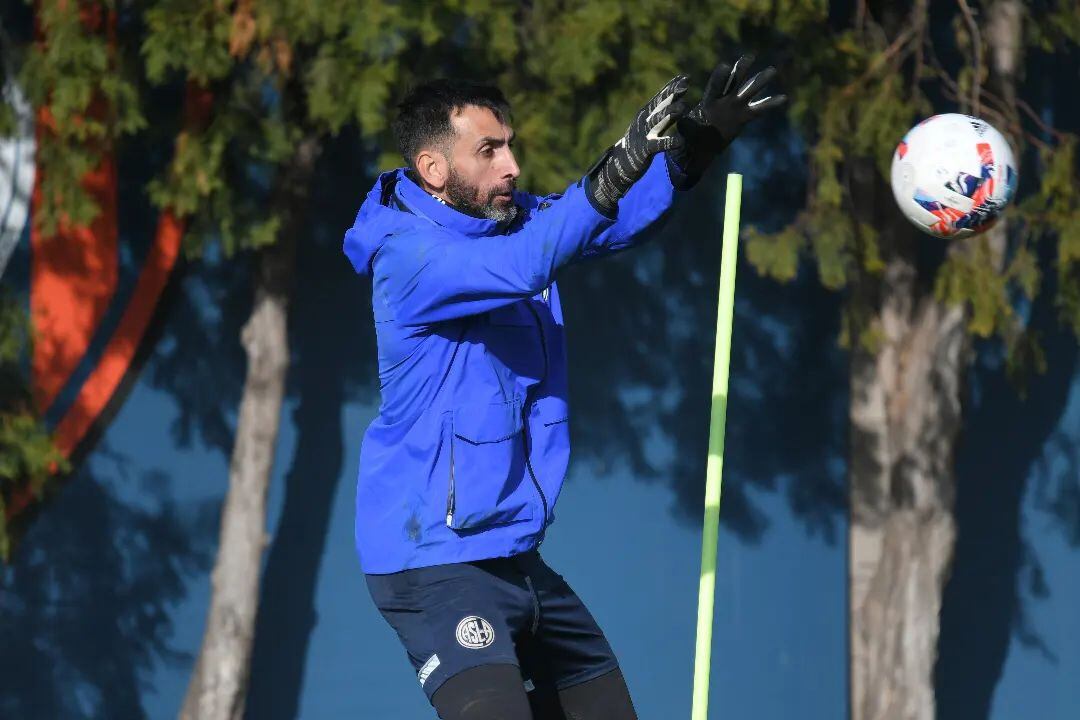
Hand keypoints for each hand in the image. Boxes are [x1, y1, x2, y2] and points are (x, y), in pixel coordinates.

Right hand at [587, 75, 689, 212]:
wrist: (620, 164)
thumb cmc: (640, 143)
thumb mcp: (651, 126)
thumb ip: (665, 115)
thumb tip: (681, 103)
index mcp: (646, 114)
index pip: (660, 97)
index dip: (672, 87)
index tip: (685, 77)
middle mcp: (644, 121)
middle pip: (660, 105)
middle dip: (672, 94)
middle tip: (685, 85)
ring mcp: (644, 134)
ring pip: (658, 121)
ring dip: (671, 114)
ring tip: (684, 107)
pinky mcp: (644, 149)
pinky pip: (658, 145)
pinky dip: (669, 142)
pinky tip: (680, 141)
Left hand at [672, 54, 786, 181]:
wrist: (702, 145)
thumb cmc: (691, 136)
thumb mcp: (686, 129)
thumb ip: (685, 123)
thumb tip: (682, 119)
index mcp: (709, 100)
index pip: (716, 85)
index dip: (720, 77)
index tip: (725, 66)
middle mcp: (724, 100)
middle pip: (734, 81)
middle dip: (742, 69)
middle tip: (750, 56)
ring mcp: (736, 106)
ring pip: (749, 91)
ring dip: (760, 81)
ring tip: (772, 70)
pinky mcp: (744, 117)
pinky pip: (759, 109)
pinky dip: (771, 104)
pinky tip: (783, 98)